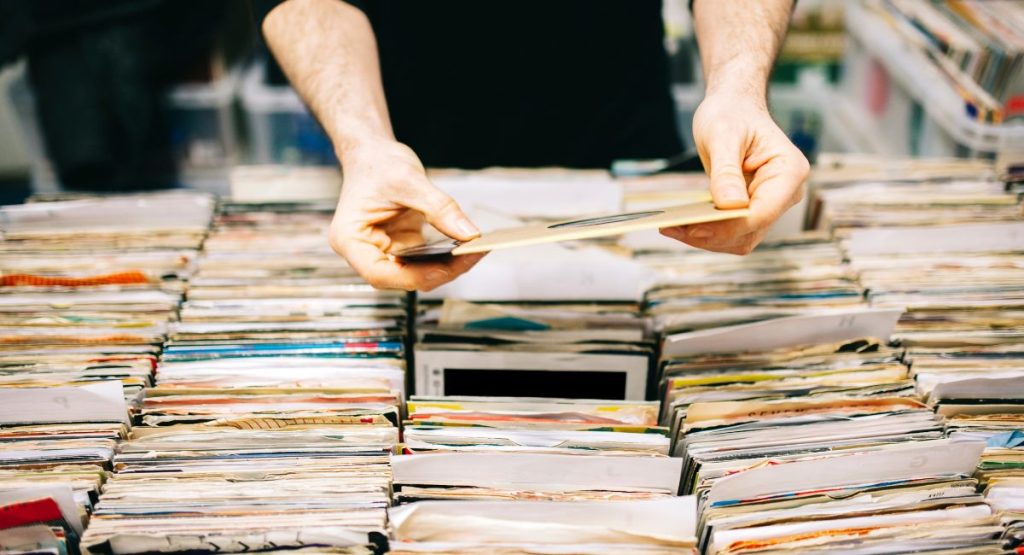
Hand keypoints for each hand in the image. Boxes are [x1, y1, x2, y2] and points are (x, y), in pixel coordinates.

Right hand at [329, 139, 484, 290]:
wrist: (374, 154)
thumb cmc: (377, 165)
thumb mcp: (409, 181)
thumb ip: (439, 208)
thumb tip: (468, 234)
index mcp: (351, 239)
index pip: (379, 273)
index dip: (413, 276)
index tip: (444, 267)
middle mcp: (365, 251)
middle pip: (402, 277)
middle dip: (438, 271)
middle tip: (472, 255)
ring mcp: (384, 252)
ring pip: (417, 274)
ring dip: (446, 267)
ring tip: (475, 251)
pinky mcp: (402, 248)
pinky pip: (426, 261)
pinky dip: (446, 257)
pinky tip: (467, 247)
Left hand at [660, 93, 808, 254]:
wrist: (733, 108)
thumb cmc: (731, 114)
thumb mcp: (723, 135)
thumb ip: (727, 171)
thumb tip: (730, 206)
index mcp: (789, 171)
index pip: (762, 212)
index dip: (730, 225)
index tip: (695, 227)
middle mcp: (785, 193)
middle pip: (751, 231)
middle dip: (713, 234)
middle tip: (673, 228)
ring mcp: (769, 204)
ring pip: (740, 238)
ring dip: (707, 238)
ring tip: (671, 227)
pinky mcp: (751, 211)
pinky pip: (731, 232)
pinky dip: (707, 232)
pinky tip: (681, 225)